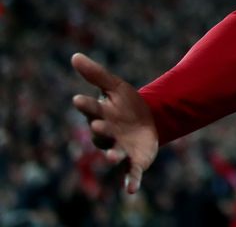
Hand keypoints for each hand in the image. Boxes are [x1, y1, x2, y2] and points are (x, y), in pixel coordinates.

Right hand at [70, 52, 158, 193]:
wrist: (151, 120)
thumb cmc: (126, 104)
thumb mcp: (115, 86)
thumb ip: (96, 74)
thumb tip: (75, 56)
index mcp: (101, 115)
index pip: (91, 109)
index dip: (85, 105)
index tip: (78, 98)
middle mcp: (108, 134)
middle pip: (102, 133)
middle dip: (100, 130)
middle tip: (98, 126)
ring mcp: (121, 148)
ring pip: (114, 154)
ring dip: (113, 156)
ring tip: (114, 157)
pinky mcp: (135, 161)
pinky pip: (132, 173)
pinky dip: (131, 181)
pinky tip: (131, 189)